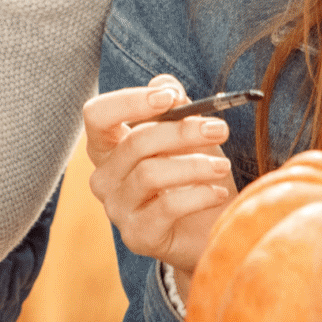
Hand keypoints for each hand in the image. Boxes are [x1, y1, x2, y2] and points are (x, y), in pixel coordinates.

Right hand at [83, 75, 238, 292]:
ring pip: (150, 174)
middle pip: (134, 143)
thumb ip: (174, 107)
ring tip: (223, 166)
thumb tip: (166, 84)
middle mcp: (105, 178)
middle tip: (219, 129)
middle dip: (182, 131)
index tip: (171, 97)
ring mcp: (117, 209)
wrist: (208, 230)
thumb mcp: (187, 136)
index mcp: (109, 147)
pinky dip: (199, 195)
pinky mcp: (137, 236)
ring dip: (194, 165)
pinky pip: (166, 208)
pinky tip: (218, 192)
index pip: (98, 115)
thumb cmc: (194, 176)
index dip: (130, 101)